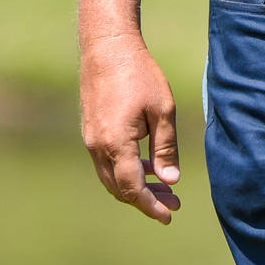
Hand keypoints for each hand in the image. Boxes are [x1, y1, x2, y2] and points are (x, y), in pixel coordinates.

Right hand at [79, 34, 181, 223]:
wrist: (107, 49)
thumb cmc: (140, 75)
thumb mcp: (163, 109)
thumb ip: (166, 148)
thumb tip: (170, 180)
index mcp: (116, 143)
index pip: (132, 189)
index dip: (150, 205)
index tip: (168, 215)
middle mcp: (98, 147)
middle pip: (120, 188)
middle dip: (146, 200)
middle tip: (173, 203)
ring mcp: (91, 141)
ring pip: (112, 177)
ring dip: (136, 187)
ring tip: (165, 187)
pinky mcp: (91, 133)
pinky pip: (107, 163)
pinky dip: (126, 171)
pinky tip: (147, 167)